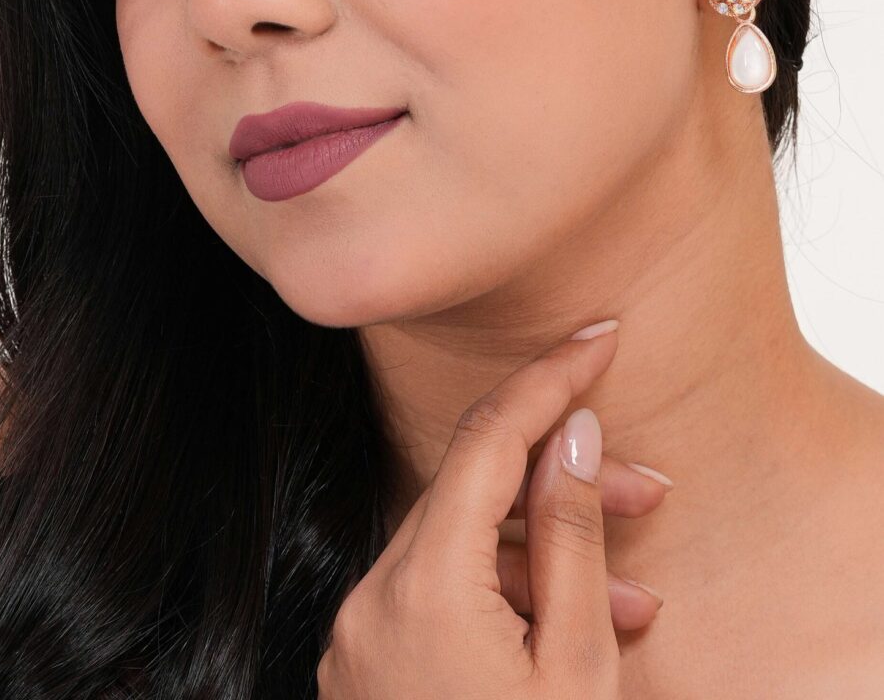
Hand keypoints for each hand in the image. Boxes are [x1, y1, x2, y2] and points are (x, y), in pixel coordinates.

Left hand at [316, 323, 668, 697]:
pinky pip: (436, 595)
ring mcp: (360, 634)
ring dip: (540, 553)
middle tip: (646, 492)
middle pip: (475, 491)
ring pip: (457, 545)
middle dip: (563, 479)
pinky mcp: (366, 665)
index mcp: (421, 591)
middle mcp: (371, 599)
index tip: (598, 339)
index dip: (549, 378)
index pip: (488, 438)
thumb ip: (571, 540)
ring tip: (629, 599)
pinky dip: (497, 596)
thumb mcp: (578, 670)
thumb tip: (572, 433)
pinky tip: (561, 625)